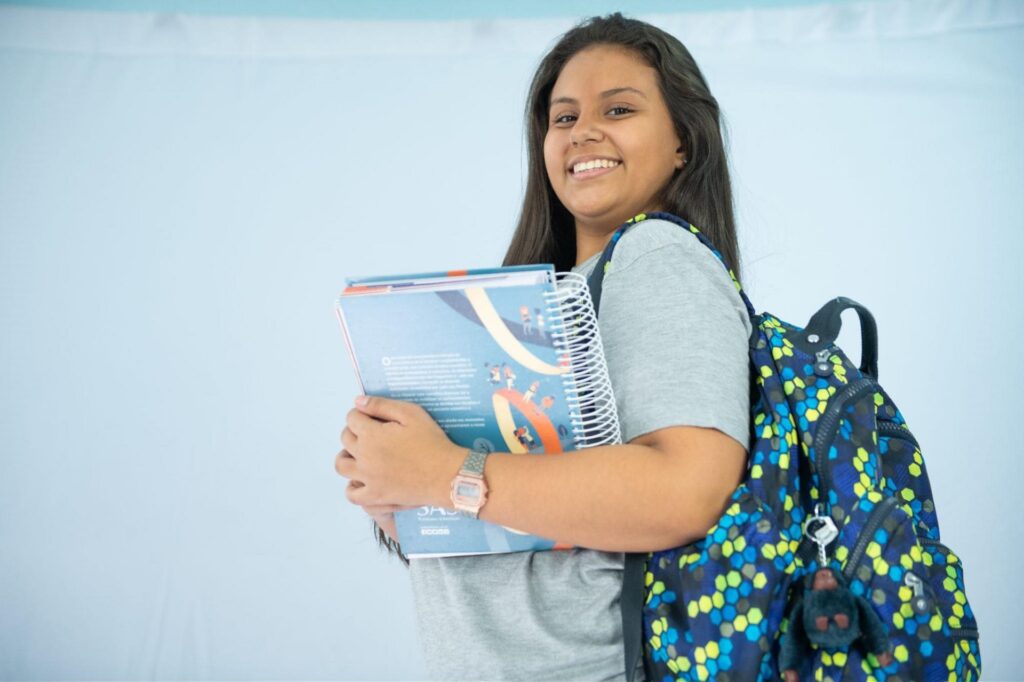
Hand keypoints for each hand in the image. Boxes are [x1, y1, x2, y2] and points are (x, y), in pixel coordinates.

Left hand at [334, 395, 464, 511]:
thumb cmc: (432, 442)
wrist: (447, 474)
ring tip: (359, 454)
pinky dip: (352, 486)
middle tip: (369, 432)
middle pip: (345, 439)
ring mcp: (367, 478)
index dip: (360, 414)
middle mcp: (364, 456)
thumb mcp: (411, 414)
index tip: (370, 417)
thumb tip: (358, 401)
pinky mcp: (375, 496)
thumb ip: (381, 405)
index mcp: (371, 434)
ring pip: (341, 465)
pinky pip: (352, 494)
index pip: (352, 418)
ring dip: (346, 456)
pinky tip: (361, 480)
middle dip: (354, 431)